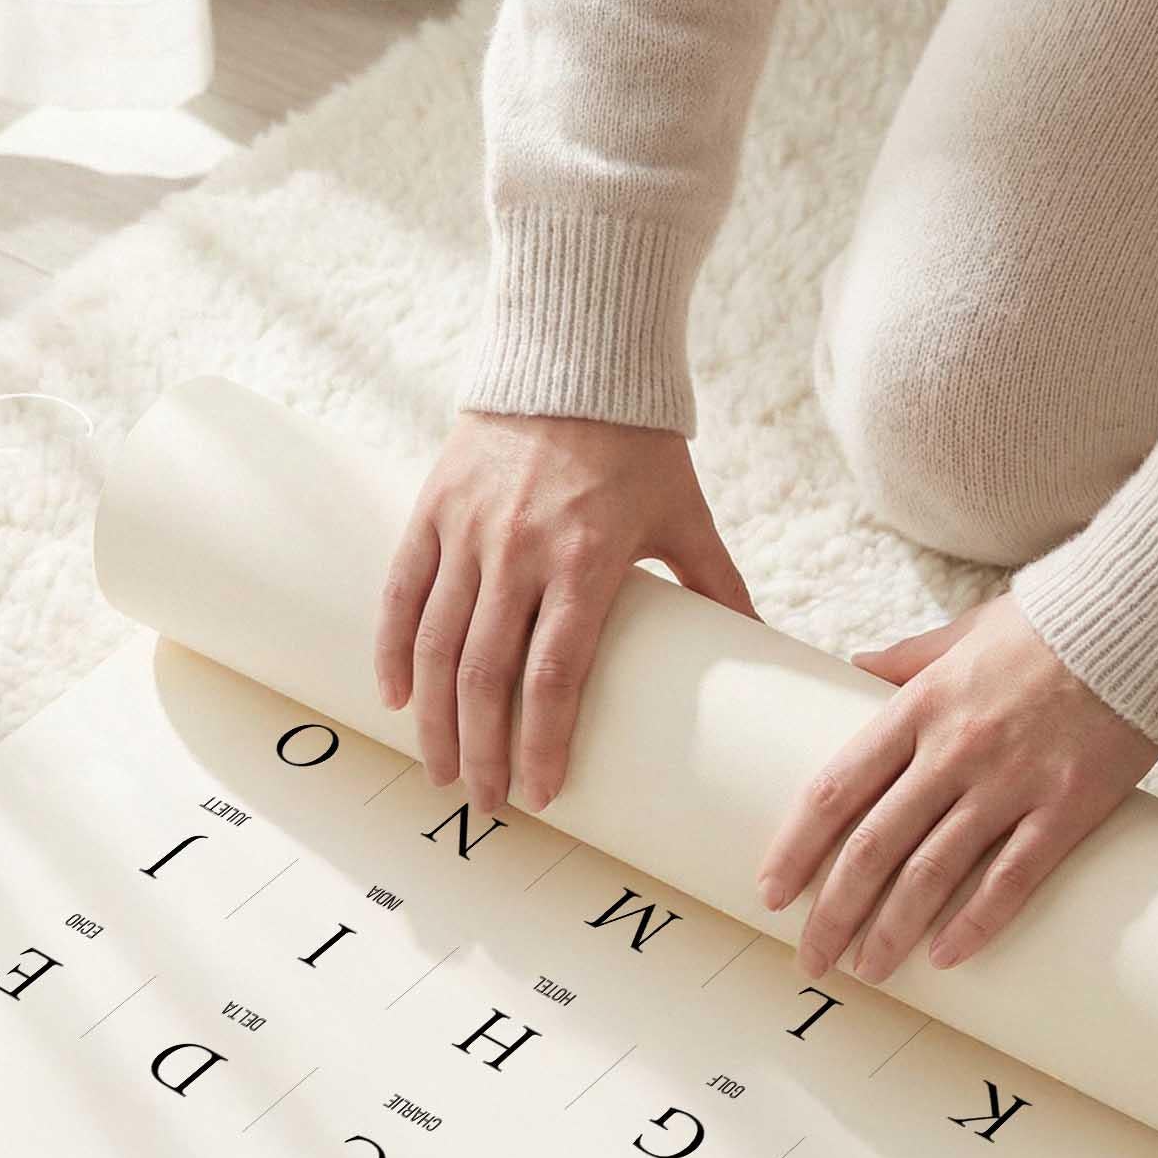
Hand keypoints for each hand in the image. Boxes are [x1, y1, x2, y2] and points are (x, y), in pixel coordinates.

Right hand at [374, 409, 756, 814]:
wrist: (575, 354)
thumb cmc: (637, 443)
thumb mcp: (685, 514)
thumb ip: (718, 584)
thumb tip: (765, 648)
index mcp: (588, 559)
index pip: (556, 674)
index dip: (542, 742)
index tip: (540, 794)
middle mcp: (520, 550)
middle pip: (486, 675)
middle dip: (482, 751)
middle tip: (486, 802)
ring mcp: (469, 530)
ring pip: (436, 645)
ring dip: (433, 719)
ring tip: (440, 770)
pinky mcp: (432, 509)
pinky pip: (402, 593)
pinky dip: (393, 650)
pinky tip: (393, 699)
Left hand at [756, 592, 1157, 981]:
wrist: (1149, 616)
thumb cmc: (1050, 626)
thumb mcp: (962, 632)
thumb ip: (906, 660)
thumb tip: (853, 667)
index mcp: (918, 709)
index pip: (836, 790)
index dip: (795, 848)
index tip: (770, 893)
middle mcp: (953, 751)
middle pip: (872, 847)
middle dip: (833, 913)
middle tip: (811, 958)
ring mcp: (1011, 782)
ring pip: (931, 874)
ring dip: (890, 931)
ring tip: (868, 971)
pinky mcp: (1068, 806)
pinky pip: (1012, 878)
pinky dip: (975, 923)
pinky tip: (945, 957)